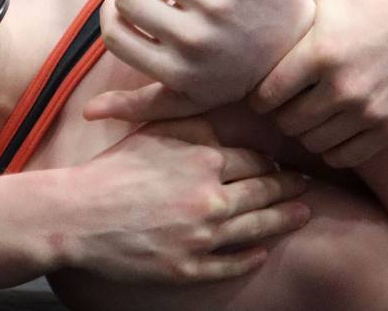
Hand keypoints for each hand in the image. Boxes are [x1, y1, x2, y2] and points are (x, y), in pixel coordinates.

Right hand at [61, 117, 309, 282]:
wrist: (79, 213)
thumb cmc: (113, 168)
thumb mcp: (155, 131)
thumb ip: (194, 126)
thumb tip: (227, 120)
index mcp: (203, 161)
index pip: (254, 160)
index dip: (272, 161)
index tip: (284, 162)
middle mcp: (210, 198)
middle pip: (263, 192)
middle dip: (289, 188)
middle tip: (308, 185)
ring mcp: (201, 237)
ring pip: (256, 228)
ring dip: (283, 220)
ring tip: (302, 214)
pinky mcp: (188, 268)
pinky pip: (231, 264)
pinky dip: (251, 257)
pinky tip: (262, 252)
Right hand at [86, 0, 315, 122]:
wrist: (304, 52)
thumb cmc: (238, 76)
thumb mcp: (191, 99)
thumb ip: (140, 105)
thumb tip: (88, 112)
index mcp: (177, 72)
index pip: (114, 32)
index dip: (111, 13)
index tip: (124, 6)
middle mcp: (195, 42)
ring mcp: (219, 7)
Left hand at [250, 0, 387, 167]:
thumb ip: (285, 7)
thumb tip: (247, 9)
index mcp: (319, 53)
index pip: (267, 95)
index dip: (258, 96)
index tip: (261, 92)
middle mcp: (344, 87)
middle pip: (288, 123)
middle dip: (280, 115)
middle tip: (283, 106)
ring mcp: (370, 110)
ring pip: (315, 143)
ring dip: (306, 132)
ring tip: (308, 116)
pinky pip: (347, 156)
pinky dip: (333, 147)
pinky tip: (332, 129)